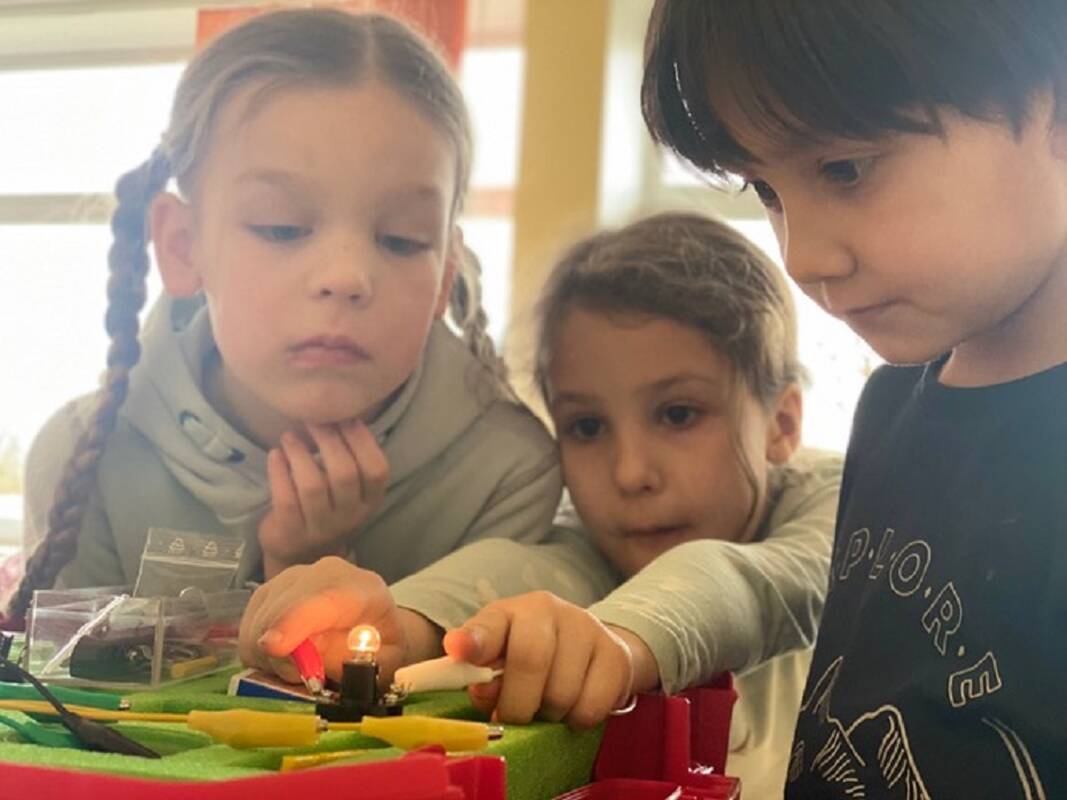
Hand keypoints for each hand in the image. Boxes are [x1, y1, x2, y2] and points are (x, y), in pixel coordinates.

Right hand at [237, 556, 441, 686]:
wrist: (375, 631)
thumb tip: (310, 657)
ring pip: (258, 623)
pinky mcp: (267, 593)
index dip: (296, 621)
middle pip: (281, 609)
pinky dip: (259, 654)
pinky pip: (247, 631)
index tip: (275, 647)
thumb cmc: (382, 648)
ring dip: (270, 658)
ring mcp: (291, 580)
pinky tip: (285, 659)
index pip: (324, 598)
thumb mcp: (382, 662)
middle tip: (302, 678)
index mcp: (361, 588)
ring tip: (300, 668)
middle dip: (282, 654)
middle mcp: (323, 573)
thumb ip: (351, 660)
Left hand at [258, 421, 388, 576]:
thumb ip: (351, 460)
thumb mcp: (350, 492)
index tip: (346, 418)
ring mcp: (320, 527)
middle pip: (344, 474)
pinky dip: (278, 472)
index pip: (376, 470)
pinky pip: (285, 499)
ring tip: (289, 436)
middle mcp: (349, 516)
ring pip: (313, 486)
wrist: (301, 555)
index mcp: (369, 502)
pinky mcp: (291, 532)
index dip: (362, 441)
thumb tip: (341, 412)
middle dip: (329, 441)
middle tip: (313, 420)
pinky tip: (275, 455)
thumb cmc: (327, 509)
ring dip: (300, 454)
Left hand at [442, 591, 640, 729]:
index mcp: (510, 612)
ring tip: (547, 707)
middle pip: (529, 660)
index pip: (489, 625)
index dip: (473, 640)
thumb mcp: (500, 663)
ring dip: (549, 715)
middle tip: (515, 718)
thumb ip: (483, 677)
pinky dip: (577, 720)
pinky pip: (591, 706)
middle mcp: (548, 610)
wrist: (590, 648)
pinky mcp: (616, 655)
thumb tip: (484, 688)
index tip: (457, 650)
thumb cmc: (532, 658)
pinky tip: (574, 706)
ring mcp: (586, 628)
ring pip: (561, 692)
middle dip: (516, 704)